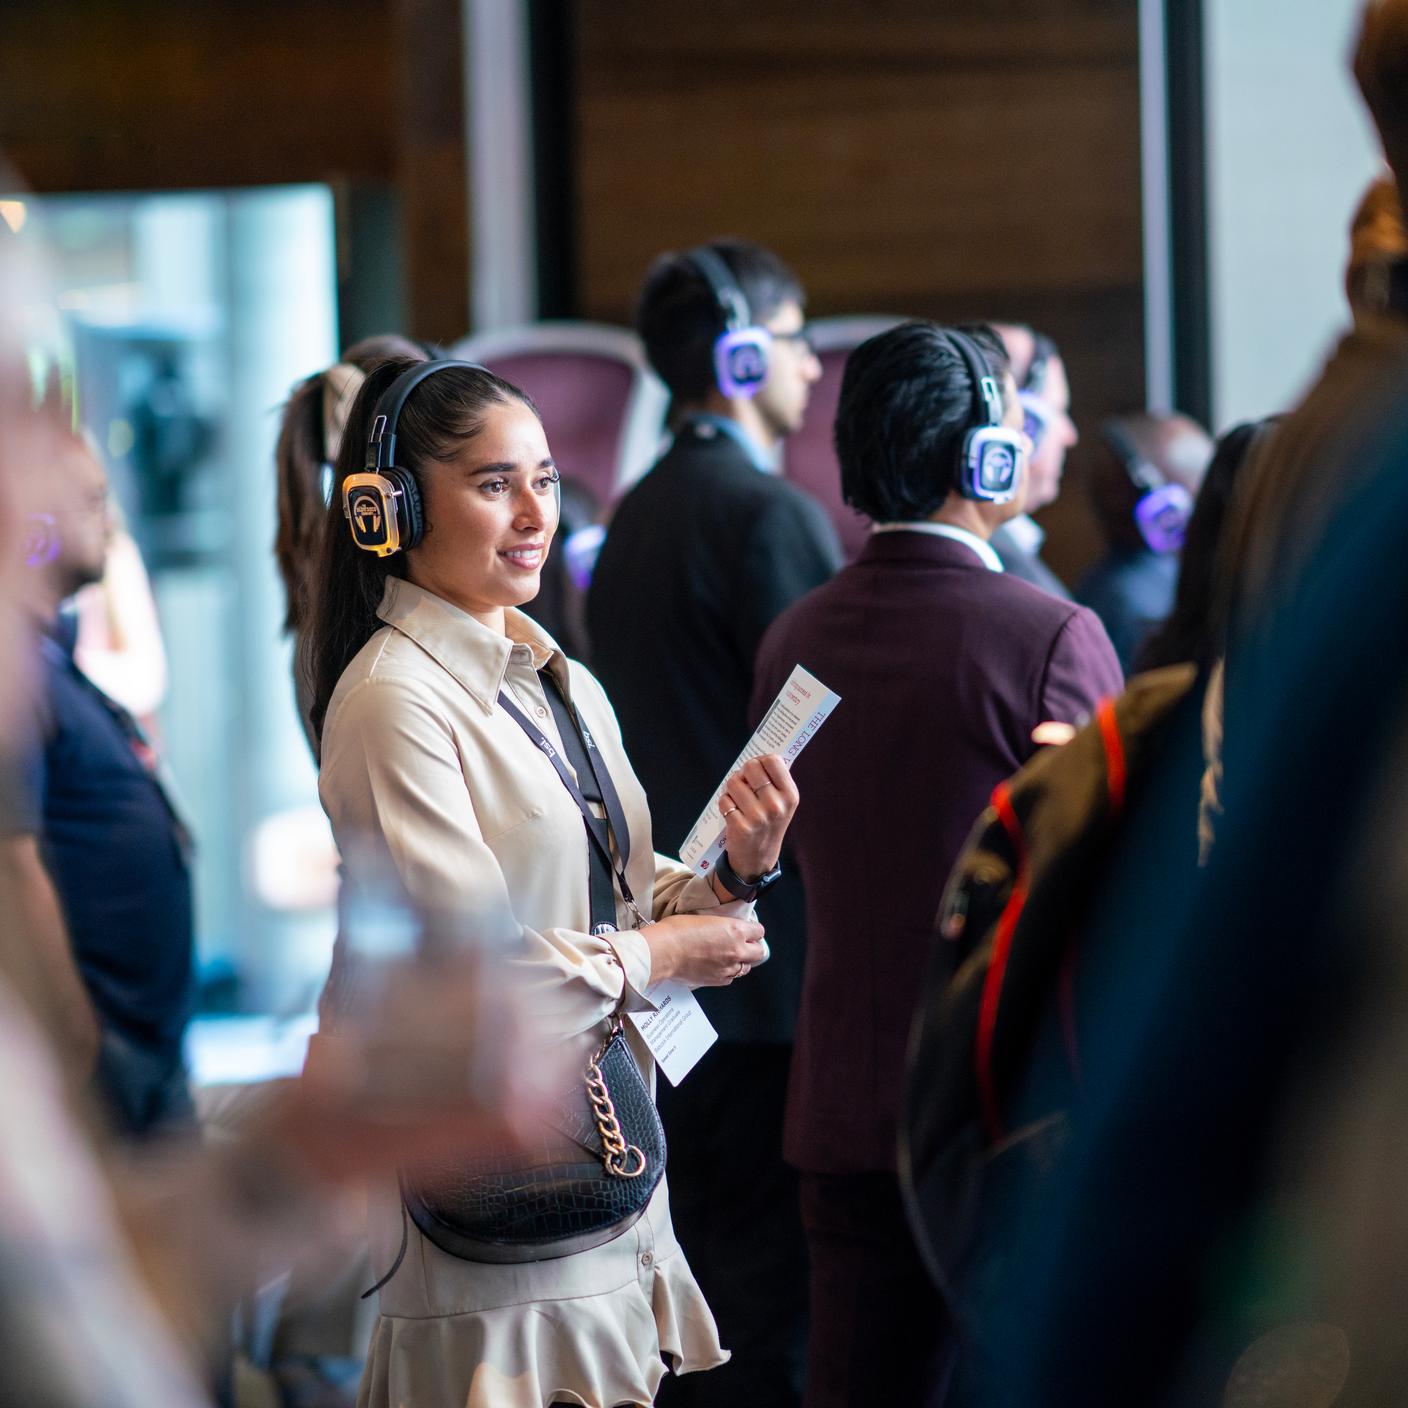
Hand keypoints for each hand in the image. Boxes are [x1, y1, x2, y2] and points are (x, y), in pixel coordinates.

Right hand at [644, 913, 767, 987]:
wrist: (664, 951)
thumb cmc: (678, 931)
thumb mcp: (705, 919)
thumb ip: (721, 926)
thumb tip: (724, 930)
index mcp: (735, 930)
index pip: (759, 931)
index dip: (753, 931)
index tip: (748, 931)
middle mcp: (736, 950)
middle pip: (759, 952)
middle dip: (753, 948)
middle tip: (743, 944)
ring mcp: (728, 967)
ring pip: (746, 968)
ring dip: (741, 962)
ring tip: (728, 957)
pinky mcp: (718, 980)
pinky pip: (731, 978)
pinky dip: (727, 973)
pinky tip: (717, 967)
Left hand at [717, 753, 798, 879]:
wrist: (758, 858)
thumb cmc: (767, 823)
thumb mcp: (781, 803)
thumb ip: (774, 780)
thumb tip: (759, 756)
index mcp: (790, 795)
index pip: (773, 760)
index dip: (760, 761)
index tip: (756, 769)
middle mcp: (777, 806)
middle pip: (751, 767)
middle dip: (742, 773)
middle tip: (743, 784)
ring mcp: (759, 817)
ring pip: (734, 782)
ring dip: (731, 788)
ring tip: (737, 800)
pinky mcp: (741, 827)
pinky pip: (724, 800)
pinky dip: (725, 803)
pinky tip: (732, 812)